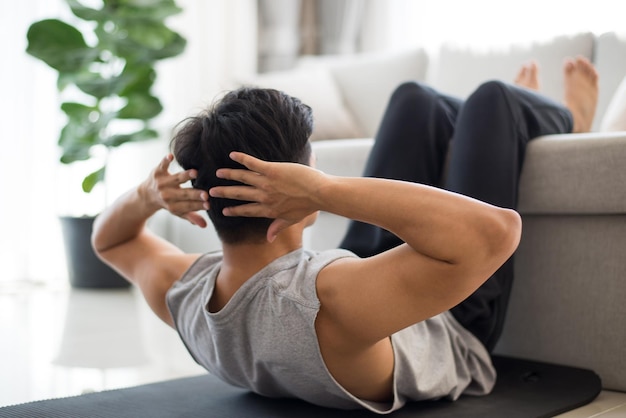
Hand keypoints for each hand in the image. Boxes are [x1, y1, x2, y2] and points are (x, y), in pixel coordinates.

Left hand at [141, 154, 208, 227]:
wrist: (146, 195)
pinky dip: (165, 161)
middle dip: (195, 194)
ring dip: (185, 176)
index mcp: (173, 206)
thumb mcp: (178, 212)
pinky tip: (171, 156)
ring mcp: (162, 182)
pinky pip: (162, 165)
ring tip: (195, 173)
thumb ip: (191, 217)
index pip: (188, 206)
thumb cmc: (168, 203)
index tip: (209, 204)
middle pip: (184, 194)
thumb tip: (204, 226)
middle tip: (206, 194)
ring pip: (175, 179)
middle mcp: (167, 195)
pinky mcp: (158, 171)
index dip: (198, 206)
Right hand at [209, 152, 325, 240]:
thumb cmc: (309, 206)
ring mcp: (267, 183)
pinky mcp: (272, 170)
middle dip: (224, 193)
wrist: (320, 192)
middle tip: (211, 191)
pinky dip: (241, 159)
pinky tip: (232, 155)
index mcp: (269, 210)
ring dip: (229, 175)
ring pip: (243, 178)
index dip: (234, 211)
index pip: (247, 210)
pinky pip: (253, 163)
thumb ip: (278, 227)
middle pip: (239, 195)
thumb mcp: (292, 220)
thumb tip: (269, 239)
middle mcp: (264, 197)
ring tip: (218, 173)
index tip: (223, 211)